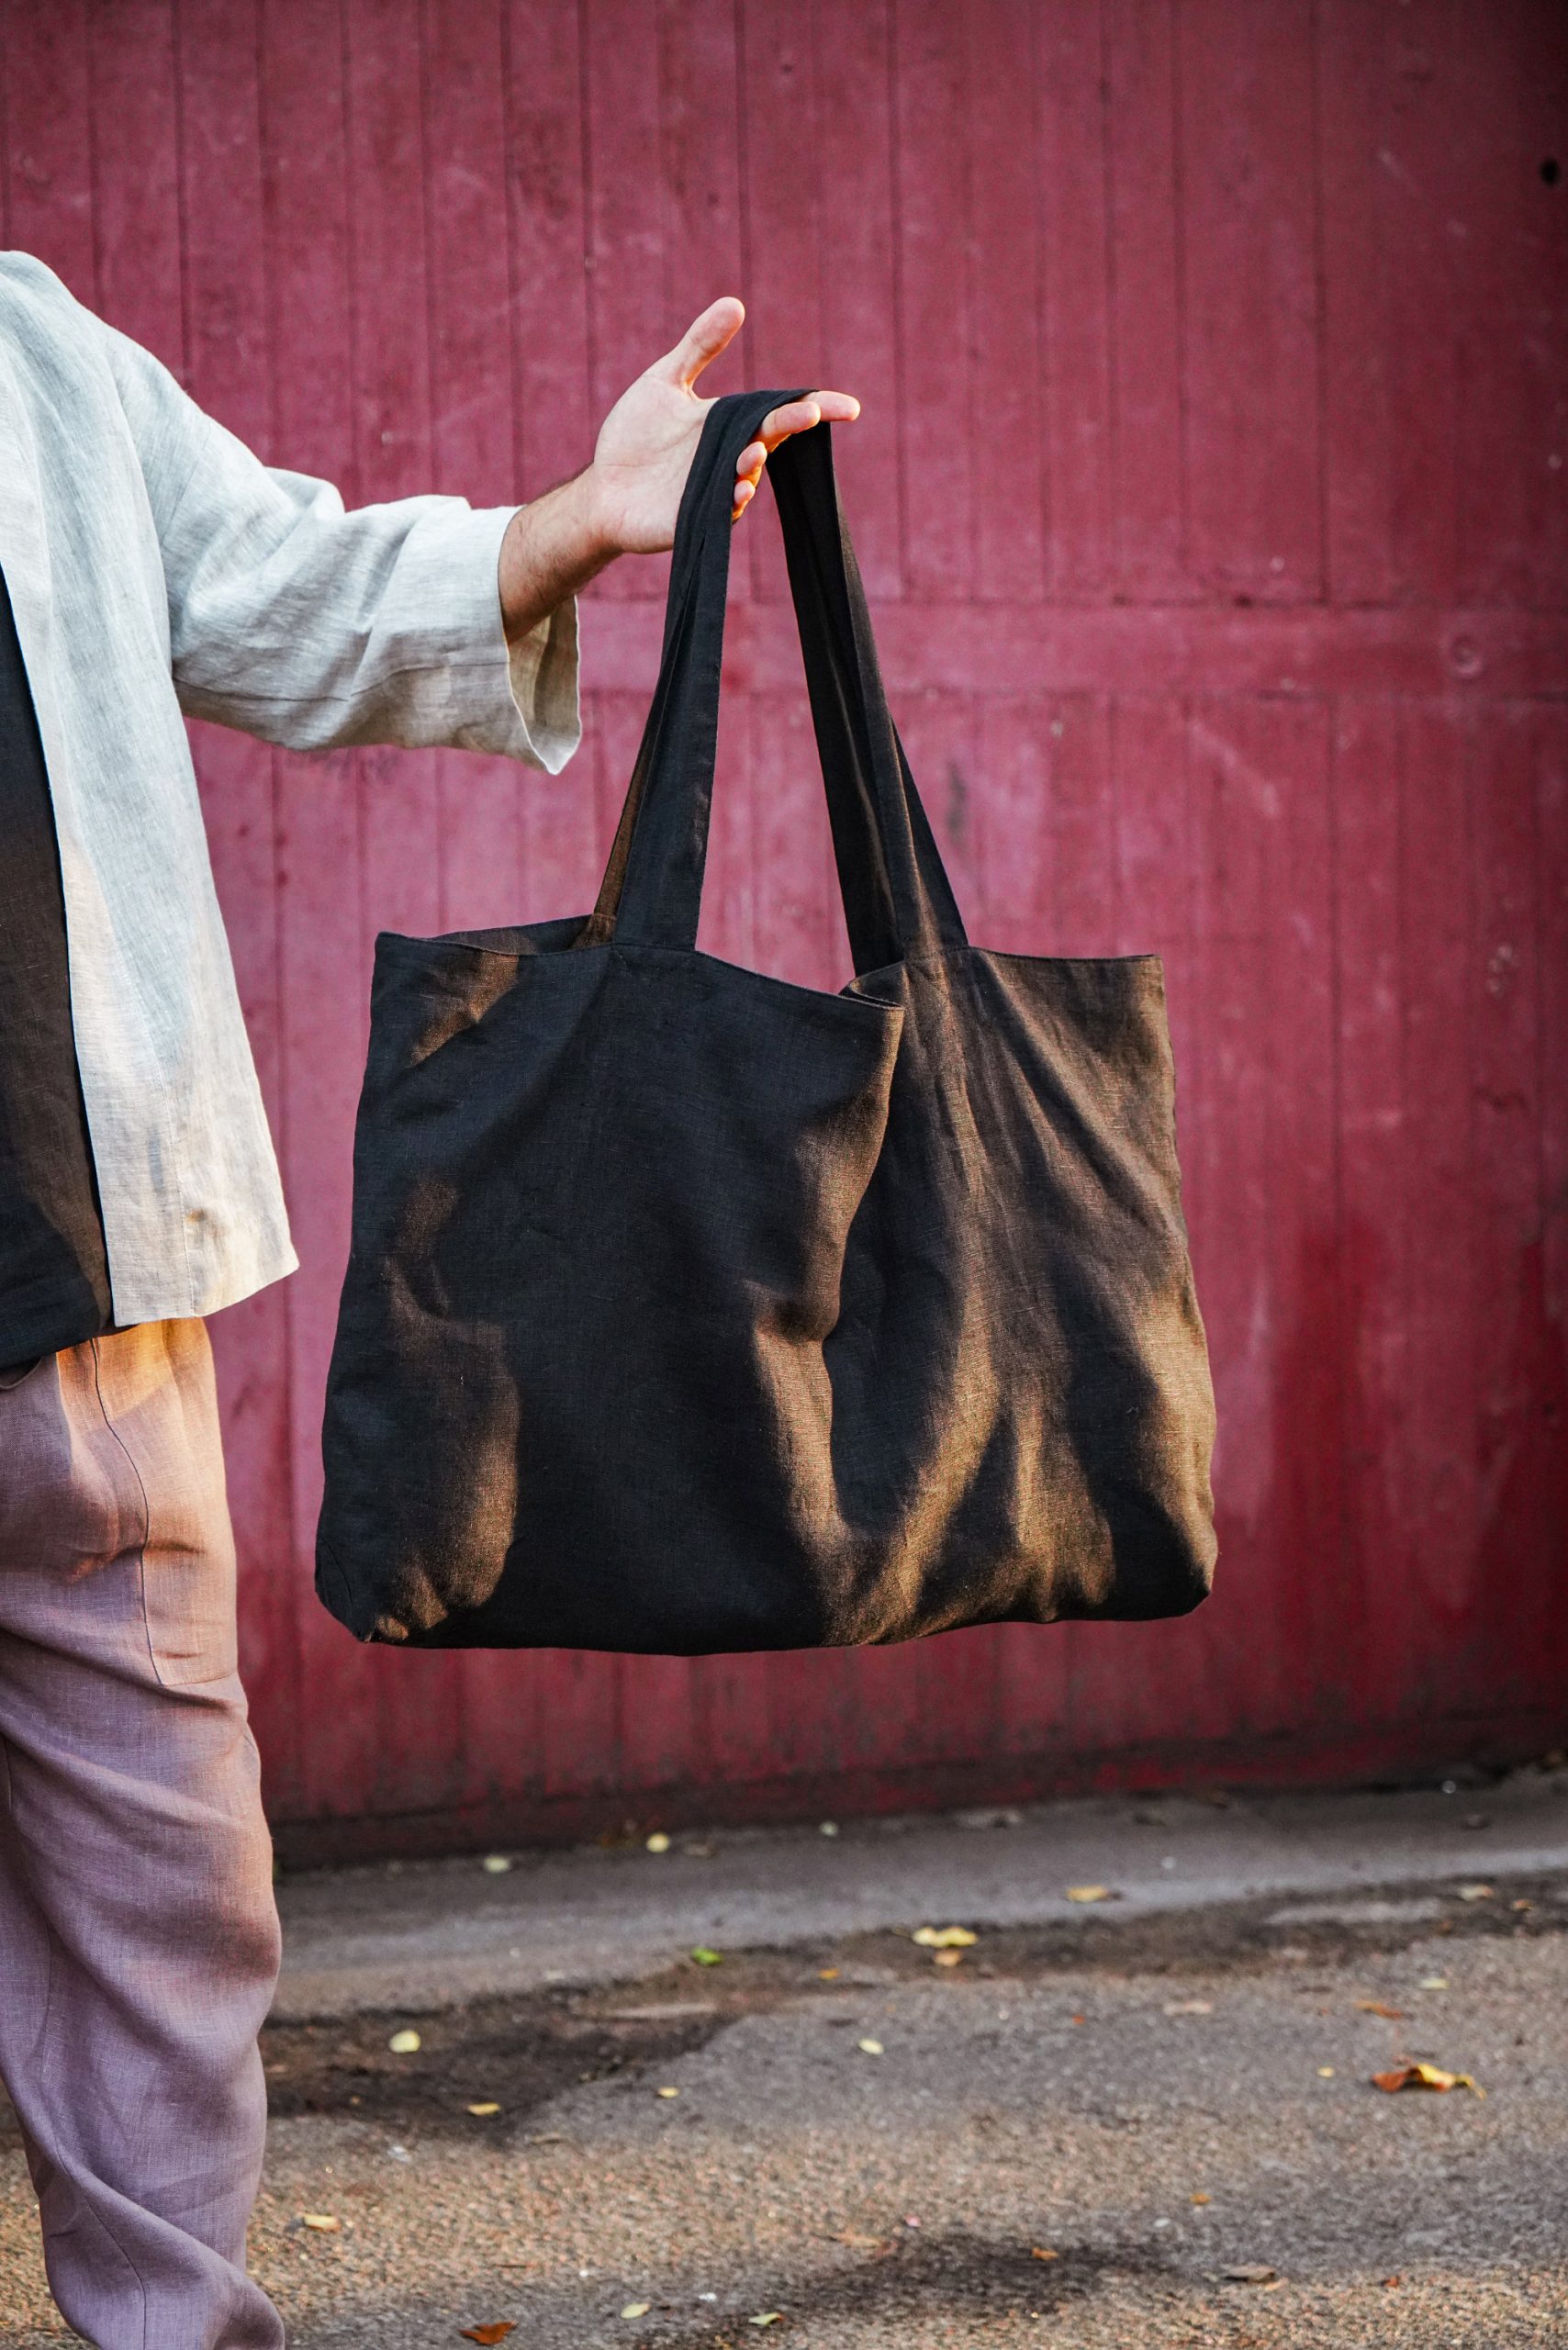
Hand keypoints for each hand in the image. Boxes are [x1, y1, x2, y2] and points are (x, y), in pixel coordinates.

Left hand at [585, 296, 859, 551]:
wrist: (604, 488)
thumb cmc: (635, 436)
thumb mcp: (666, 381)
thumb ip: (699, 346)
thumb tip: (735, 304)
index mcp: (730, 424)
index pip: (779, 411)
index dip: (815, 408)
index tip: (849, 407)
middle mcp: (731, 456)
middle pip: (770, 439)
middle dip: (790, 427)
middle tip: (807, 414)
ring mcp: (716, 489)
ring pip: (746, 475)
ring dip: (754, 462)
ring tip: (754, 449)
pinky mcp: (696, 518)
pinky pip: (722, 511)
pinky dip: (732, 500)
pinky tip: (738, 490)